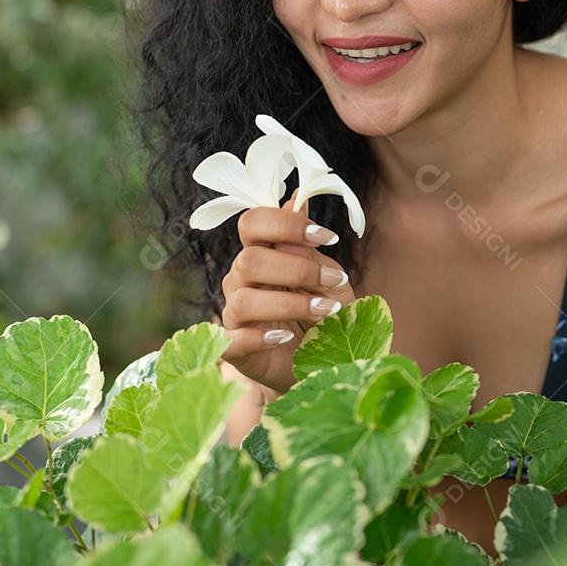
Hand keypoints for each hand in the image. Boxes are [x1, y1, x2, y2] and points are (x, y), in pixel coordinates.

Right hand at [221, 201, 354, 392]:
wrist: (323, 363)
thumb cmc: (325, 314)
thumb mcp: (329, 278)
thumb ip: (309, 247)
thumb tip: (295, 202)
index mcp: (262, 253)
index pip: (253, 223)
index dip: (285, 224)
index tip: (325, 236)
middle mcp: (241, 279)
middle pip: (249, 259)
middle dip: (298, 268)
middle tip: (333, 280)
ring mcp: (233, 314)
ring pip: (244, 299)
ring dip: (290, 303)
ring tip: (324, 311)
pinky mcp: (233, 349)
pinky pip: (233, 339)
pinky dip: (261, 337)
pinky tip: (286, 336)